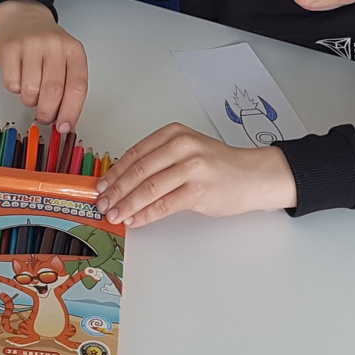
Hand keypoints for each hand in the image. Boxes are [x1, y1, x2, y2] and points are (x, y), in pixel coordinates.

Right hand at [0, 0, 88, 132]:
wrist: (25, 17)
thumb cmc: (48, 45)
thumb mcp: (67, 59)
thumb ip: (69, 86)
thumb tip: (65, 120)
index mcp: (74, 51)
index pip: (77, 87)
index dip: (71, 111)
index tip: (65, 126)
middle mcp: (54, 45)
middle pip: (53, 92)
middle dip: (48, 112)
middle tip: (45, 117)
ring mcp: (31, 45)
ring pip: (30, 91)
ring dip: (31, 100)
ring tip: (32, 91)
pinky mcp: (9, 48)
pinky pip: (12, 84)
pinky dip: (16, 89)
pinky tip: (20, 77)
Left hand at [95, 123, 296, 227]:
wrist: (253, 175)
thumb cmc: (220, 165)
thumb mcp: (188, 151)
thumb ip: (160, 160)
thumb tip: (126, 181)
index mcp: (174, 134)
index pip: (135, 154)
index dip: (114, 173)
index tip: (102, 186)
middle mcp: (181, 146)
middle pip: (138, 171)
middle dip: (116, 191)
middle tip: (102, 203)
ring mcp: (191, 167)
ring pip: (148, 189)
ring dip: (127, 205)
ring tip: (115, 215)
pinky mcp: (198, 190)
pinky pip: (164, 205)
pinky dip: (145, 214)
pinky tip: (135, 220)